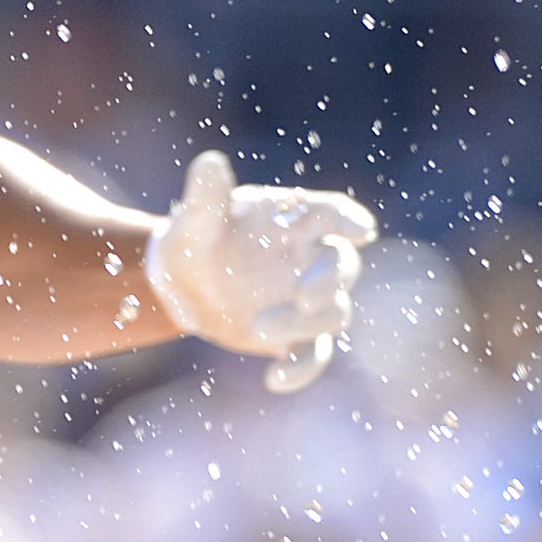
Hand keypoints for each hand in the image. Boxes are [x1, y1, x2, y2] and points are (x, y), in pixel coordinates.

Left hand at [147, 149, 379, 390]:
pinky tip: (275, 380)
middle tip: (305, 296)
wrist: (182, 285)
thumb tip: (209, 161)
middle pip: (342, 266)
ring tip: (259, 327)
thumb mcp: (193, 219)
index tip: (360, 230)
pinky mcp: (297, 335)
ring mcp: (309, 298)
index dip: (349, 220)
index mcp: (295, 219)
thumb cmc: (195, 239)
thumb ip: (206, 195)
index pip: (332, 213)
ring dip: (302, 323)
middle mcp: (311, 257)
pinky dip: (300, 368)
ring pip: (331, 313)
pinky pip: (312, 354)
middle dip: (331, 280)